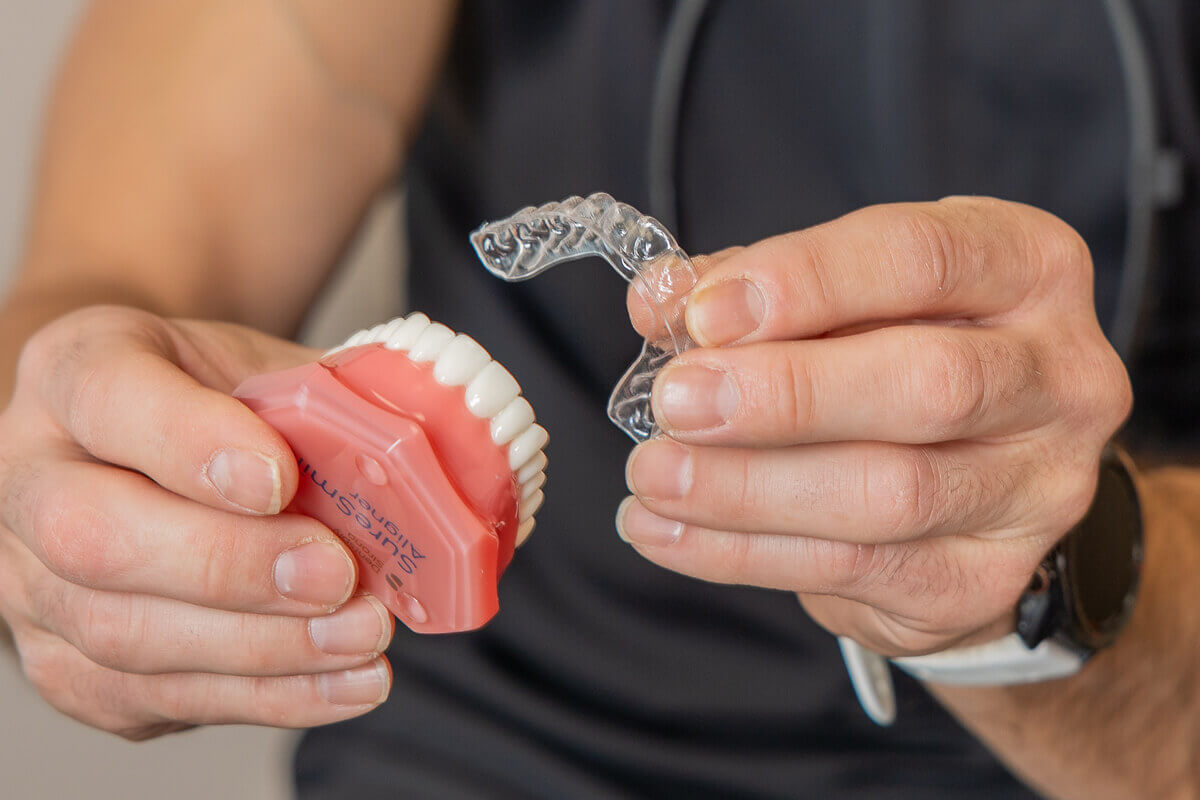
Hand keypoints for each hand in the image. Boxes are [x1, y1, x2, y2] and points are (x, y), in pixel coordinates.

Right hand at [0, 306, 392, 739]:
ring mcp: (34, 581)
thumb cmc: (220, 399)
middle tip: (337, 575)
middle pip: (95, 537)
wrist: (159, 441)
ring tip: (364, 637)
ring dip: (262, 649)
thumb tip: (440, 454)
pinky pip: (158, 698)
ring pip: (123, 637)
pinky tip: (345, 683)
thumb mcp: (267, 365)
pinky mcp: (72, 664)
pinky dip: (266, 699)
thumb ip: (328, 398)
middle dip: (230, 566)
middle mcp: (30, 475)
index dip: (192, 444)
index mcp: (78, 369)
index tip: (280, 478)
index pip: (110, 398)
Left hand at [619, 197, 1131, 655]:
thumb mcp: (842, 298)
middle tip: (674, 401)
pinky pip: (852, 570)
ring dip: (748, 487)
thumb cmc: (893, 356)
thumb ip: (757, 291)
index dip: (806, 281)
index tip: (703, 314)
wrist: (969, 483)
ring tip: (654, 473)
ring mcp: (1034, 491)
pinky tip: (664, 530)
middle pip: (928, 384)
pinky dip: (739, 552)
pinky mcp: (982, 580)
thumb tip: (660, 298)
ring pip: (890, 494)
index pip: (922, 258)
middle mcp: (1058, 379)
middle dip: (785, 395)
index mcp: (1027, 270)